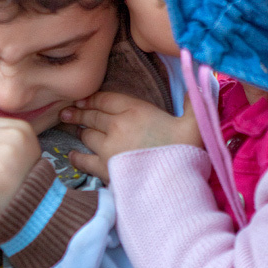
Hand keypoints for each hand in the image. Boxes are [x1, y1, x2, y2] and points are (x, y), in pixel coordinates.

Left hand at [60, 91, 202, 182]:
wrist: (174, 185)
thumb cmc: (185, 152)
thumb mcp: (195, 123)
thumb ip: (194, 102)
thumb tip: (200, 83)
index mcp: (136, 110)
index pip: (106, 99)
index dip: (93, 99)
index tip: (82, 99)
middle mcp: (117, 125)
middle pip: (92, 116)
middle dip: (80, 113)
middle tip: (67, 112)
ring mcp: (108, 148)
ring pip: (86, 135)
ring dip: (80, 131)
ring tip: (74, 129)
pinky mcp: (104, 169)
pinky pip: (84, 160)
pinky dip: (77, 157)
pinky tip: (72, 155)